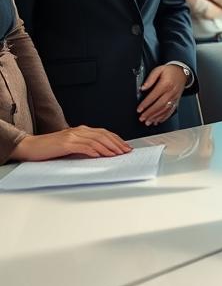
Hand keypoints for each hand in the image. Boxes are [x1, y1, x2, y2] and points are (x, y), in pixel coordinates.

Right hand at [11, 126, 130, 160]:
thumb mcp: (72, 146)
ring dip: (108, 148)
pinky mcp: (66, 143)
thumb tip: (102, 154)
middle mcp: (79, 130)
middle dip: (117, 143)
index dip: (117, 139)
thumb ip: (85, 146)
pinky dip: (94, 151)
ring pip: (96, 140)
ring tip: (117, 155)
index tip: (126, 147)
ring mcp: (72, 136)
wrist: (31, 147)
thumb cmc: (51, 148)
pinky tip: (100, 156)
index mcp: (81, 130)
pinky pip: (83, 146)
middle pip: (103, 135)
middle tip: (126, 151)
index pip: (104, 133)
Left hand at [137, 65, 187, 125]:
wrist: (182, 73)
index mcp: (166, 84)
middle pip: (159, 105)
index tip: (139, 109)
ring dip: (156, 117)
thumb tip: (143, 87)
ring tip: (148, 121)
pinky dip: (164, 117)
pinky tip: (158, 120)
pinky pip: (171, 111)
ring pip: (165, 110)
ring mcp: (174, 98)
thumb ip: (150, 78)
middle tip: (142, 118)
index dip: (146, 104)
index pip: (154, 96)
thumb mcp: (158, 70)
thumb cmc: (170, 71)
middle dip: (150, 113)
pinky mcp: (176, 101)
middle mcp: (171, 92)